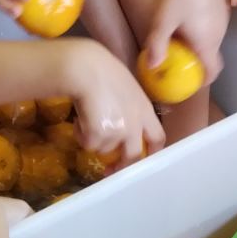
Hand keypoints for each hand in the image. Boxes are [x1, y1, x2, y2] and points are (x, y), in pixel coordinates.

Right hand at [63, 40, 164, 159]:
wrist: (86, 68)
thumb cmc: (103, 69)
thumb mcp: (127, 88)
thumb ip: (130, 108)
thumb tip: (122, 123)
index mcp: (145, 110)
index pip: (157, 138)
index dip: (151, 151)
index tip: (142, 158)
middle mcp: (135, 124)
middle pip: (133, 156)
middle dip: (121, 166)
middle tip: (109, 170)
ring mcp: (118, 131)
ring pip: (105, 149)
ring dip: (94, 140)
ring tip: (86, 119)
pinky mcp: (99, 135)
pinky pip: (88, 144)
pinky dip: (81, 135)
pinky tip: (79, 119)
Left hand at [146, 0, 227, 80]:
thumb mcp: (161, 22)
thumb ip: (157, 47)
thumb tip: (152, 66)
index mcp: (206, 42)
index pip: (213, 70)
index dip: (205, 80)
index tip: (194, 81)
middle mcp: (218, 33)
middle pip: (212, 54)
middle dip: (199, 60)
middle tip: (182, 59)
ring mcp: (222, 18)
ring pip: (213, 38)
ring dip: (202, 42)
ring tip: (182, 36)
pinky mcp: (221, 4)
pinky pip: (214, 23)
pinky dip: (204, 27)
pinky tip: (189, 15)